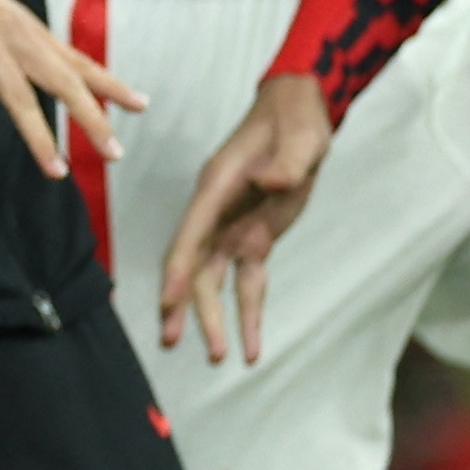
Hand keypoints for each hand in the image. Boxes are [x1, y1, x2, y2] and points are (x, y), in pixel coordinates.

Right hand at [0, 0, 135, 177]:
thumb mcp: (10, 18)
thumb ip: (35, 46)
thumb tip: (65, 72)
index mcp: (34, 34)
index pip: (80, 63)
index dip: (111, 85)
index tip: (141, 106)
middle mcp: (18, 41)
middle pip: (64, 83)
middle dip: (91, 118)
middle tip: (114, 152)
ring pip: (20, 99)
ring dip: (40, 138)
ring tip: (57, 171)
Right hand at [154, 70, 335, 365]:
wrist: (301, 114)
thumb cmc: (295, 122)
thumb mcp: (300, 138)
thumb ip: (286, 162)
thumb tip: (270, 183)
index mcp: (218, 186)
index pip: (191, 233)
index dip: (177, 268)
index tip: (168, 299)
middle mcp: (217, 212)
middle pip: (195, 265)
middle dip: (186, 304)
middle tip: (176, 341)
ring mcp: (234, 226)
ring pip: (214, 279)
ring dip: (212, 315)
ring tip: (217, 355)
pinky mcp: (255, 237)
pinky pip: (248, 280)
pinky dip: (248, 310)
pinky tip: (251, 343)